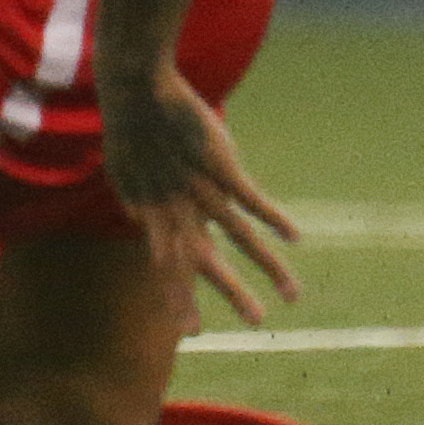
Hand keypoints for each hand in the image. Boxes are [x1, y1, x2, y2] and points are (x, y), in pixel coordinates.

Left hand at [100, 63, 299, 322]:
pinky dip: (274, 217)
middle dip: (231, 293)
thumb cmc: (132, 129)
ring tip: (292, 293)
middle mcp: (179, 209)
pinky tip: (296, 236)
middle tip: (253, 323)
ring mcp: (201, 189)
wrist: (136, 91)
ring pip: (239, 235)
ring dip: (267, 265)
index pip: (170, 268)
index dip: (180, 299)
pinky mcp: (219, 165)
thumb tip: (136, 218)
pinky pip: (252, 198)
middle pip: (207, 261)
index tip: (191, 333)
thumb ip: (138, 199)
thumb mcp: (127, 171)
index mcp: (156, 215)